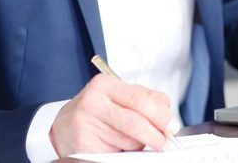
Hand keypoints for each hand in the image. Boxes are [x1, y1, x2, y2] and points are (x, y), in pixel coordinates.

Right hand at [49, 74, 177, 155]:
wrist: (64, 126)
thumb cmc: (98, 110)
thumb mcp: (120, 97)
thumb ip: (146, 101)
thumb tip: (168, 118)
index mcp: (105, 85)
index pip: (140, 100)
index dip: (161, 116)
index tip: (173, 126)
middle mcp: (92, 102)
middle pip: (135, 121)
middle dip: (155, 134)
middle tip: (165, 142)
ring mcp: (84, 124)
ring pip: (128, 140)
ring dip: (138, 144)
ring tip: (129, 139)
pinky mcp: (82, 144)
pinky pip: (115, 153)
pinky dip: (124, 153)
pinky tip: (119, 147)